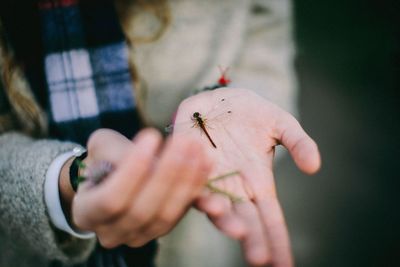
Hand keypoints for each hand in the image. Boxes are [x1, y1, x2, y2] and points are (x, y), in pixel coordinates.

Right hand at [67, 128, 210, 247]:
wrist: (112, 177)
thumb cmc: (103, 159)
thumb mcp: (102, 147)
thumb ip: (120, 152)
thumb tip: (154, 157)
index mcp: (86, 212)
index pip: (111, 198)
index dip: (133, 168)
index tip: (151, 135)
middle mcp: (111, 232)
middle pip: (143, 210)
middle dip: (167, 172)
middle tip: (184, 141)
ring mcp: (138, 236)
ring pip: (166, 215)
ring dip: (186, 180)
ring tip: (198, 150)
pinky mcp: (162, 230)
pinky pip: (181, 213)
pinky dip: (195, 188)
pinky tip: (205, 163)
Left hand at [172, 88, 320, 266]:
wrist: (220, 99)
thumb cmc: (252, 115)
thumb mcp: (281, 123)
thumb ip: (298, 142)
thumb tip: (314, 168)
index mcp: (258, 182)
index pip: (270, 218)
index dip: (278, 241)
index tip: (285, 265)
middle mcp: (233, 187)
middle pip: (245, 220)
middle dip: (253, 240)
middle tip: (259, 259)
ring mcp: (210, 177)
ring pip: (216, 206)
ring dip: (225, 219)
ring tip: (236, 230)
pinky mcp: (188, 163)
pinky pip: (192, 182)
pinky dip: (198, 192)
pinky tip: (206, 201)